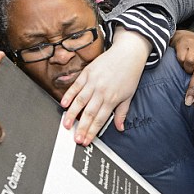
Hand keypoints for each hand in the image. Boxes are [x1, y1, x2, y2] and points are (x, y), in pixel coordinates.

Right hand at [60, 27, 149, 143]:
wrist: (128, 53)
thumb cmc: (130, 74)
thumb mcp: (129, 95)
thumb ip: (122, 112)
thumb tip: (120, 127)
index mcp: (112, 98)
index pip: (100, 119)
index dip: (92, 132)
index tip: (86, 141)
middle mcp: (101, 91)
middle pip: (88, 113)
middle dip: (81, 128)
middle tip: (75, 139)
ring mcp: (93, 82)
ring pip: (79, 101)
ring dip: (71, 114)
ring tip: (66, 125)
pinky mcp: (87, 73)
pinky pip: (75, 86)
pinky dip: (69, 95)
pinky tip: (64, 104)